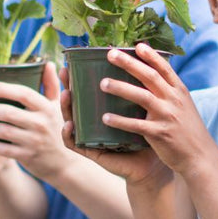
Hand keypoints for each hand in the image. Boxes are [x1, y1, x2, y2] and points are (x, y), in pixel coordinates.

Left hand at [0, 62, 74, 180]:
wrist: (63, 162)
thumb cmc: (56, 128)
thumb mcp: (57, 107)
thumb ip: (51, 84)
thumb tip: (47, 63)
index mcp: (46, 107)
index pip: (24, 94)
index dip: (4, 89)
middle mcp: (41, 123)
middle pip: (9, 113)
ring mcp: (34, 141)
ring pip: (3, 131)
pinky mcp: (27, 156)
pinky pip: (4, 150)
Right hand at [57, 63, 171, 189]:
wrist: (153, 163)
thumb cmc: (150, 132)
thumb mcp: (144, 107)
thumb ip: (140, 87)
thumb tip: (145, 55)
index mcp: (104, 108)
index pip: (88, 88)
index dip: (78, 75)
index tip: (72, 61)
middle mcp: (95, 120)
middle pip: (76, 100)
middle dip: (67, 85)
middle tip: (64, 72)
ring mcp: (91, 136)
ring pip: (72, 119)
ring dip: (65, 107)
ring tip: (66, 94)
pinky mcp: (93, 152)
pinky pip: (76, 144)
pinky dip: (69, 135)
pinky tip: (70, 125)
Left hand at [95, 43, 217, 181]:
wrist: (201, 156)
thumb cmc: (188, 130)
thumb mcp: (184, 105)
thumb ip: (170, 91)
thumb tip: (152, 75)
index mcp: (180, 92)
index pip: (165, 68)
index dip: (151, 56)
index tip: (137, 45)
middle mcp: (174, 100)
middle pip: (150, 76)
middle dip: (129, 63)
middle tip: (110, 54)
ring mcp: (167, 116)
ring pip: (142, 97)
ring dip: (121, 88)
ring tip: (103, 83)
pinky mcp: (160, 133)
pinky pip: (136, 125)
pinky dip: (120, 121)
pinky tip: (105, 118)